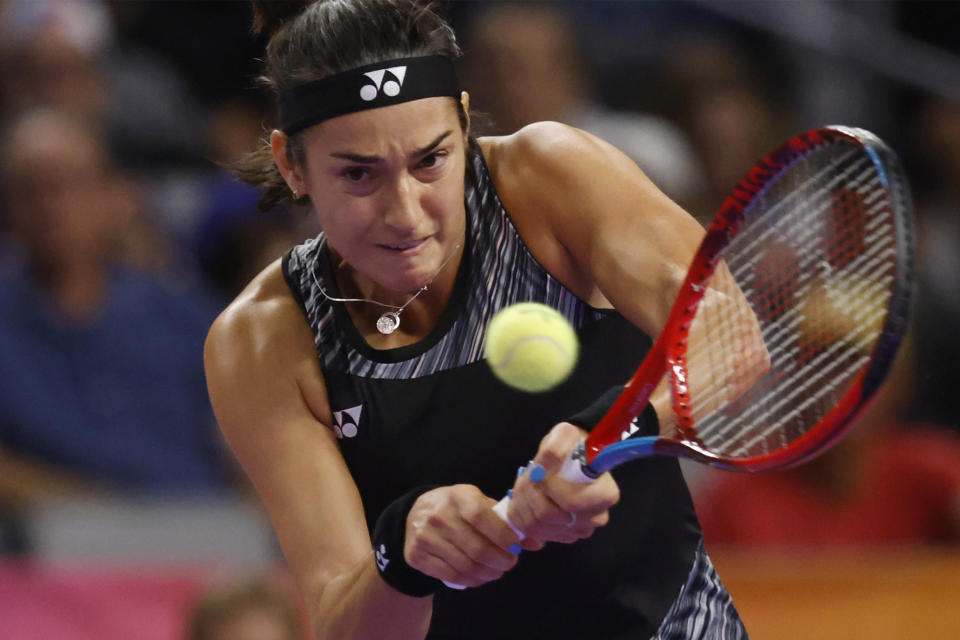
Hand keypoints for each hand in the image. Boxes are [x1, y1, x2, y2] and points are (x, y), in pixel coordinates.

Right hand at [403, 484, 538, 587]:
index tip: (515, 548)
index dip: (503, 536)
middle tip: (509, 563)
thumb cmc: (456, 508)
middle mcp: (439, 515)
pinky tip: (479, 576)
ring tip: (496, 571)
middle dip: (500, 561)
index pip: (483, 517)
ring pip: (466, 566)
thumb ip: (505, 521)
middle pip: (477, 548)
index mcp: (458, 496)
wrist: (415, 514)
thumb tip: (536, 543)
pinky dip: (471, 581)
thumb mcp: (478, 504)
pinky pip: (452, 576)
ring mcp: (426, 536)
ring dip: (488, 573)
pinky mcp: (417, 555)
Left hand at [506, 422, 619, 542]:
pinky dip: (524, 518)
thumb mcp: (564, 435)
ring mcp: (580, 530)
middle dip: (528, 495)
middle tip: (525, 479)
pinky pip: (535, 535)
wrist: (571, 460)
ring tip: (525, 488)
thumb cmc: (571, 447)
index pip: (570, 502)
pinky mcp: (564, 536)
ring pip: (538, 527)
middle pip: (548, 516)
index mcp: (605, 493)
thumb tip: (546, 461)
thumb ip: (557, 446)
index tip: (538, 470)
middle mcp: (596, 517)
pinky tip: (527, 502)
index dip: (547, 487)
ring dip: (522, 505)